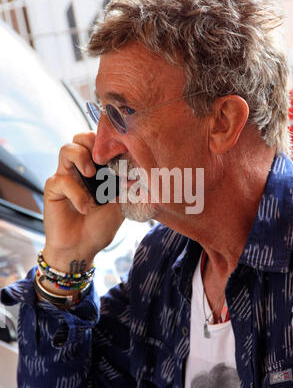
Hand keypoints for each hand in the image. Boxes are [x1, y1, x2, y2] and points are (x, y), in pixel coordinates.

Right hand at [43, 131, 123, 271]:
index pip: (100, 143)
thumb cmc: (100, 226)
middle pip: (80, 138)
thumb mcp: (121, 205)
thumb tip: (145, 173)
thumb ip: (129, 188)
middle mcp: (80, 169)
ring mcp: (66, 176)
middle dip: (92, 141)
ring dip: (81, 157)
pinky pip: (62, 180)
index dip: (108, 140)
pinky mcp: (53, 188)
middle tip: (103, 158)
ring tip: (91, 173)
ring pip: (66, 149)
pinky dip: (77, 193)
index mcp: (98, 169)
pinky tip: (86, 208)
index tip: (122, 150)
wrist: (82, 249)